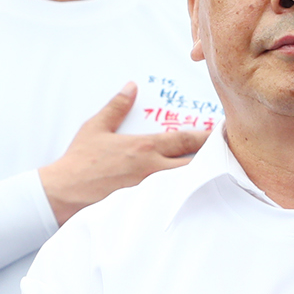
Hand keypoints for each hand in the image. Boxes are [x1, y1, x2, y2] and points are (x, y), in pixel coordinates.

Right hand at [38, 82, 206, 224]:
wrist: (64, 193)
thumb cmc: (79, 161)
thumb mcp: (95, 128)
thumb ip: (116, 106)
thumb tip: (130, 87)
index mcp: (145, 147)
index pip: (186, 139)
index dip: (207, 136)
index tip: (221, 133)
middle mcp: (153, 169)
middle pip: (195, 164)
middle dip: (212, 160)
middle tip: (230, 157)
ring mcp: (151, 191)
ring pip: (186, 185)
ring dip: (202, 180)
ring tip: (219, 178)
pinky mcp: (145, 207)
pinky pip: (171, 201)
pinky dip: (185, 198)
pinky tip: (196, 200)